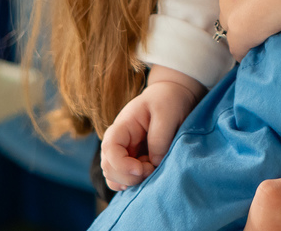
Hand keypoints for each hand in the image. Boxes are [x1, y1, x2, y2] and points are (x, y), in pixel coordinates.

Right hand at [99, 69, 202, 191]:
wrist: (171, 96)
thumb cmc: (167, 101)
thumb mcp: (166, 114)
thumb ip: (159, 138)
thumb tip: (153, 163)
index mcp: (122, 127)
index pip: (109, 149)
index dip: (121, 165)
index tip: (141, 169)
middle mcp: (118, 142)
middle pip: (108, 168)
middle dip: (128, 176)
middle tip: (151, 170)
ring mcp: (123, 153)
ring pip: (114, 177)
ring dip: (131, 181)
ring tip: (151, 171)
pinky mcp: (132, 161)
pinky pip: (124, 179)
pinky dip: (133, 183)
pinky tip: (147, 177)